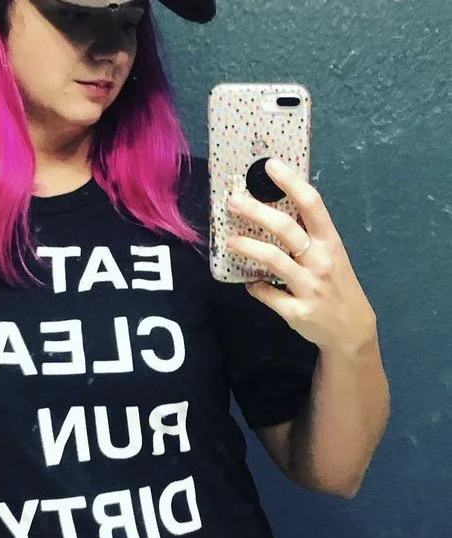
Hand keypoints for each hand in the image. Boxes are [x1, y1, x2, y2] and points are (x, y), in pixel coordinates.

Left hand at [225, 158, 377, 355]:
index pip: (312, 204)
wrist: (351, 328)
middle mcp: (321, 260)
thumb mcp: (330, 254)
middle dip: (257, 212)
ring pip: (274, 260)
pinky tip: (249, 282)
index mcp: (330, 241)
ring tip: (230, 241)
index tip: (270, 165)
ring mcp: (309, 286)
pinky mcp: (296, 311)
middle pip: (286, 229)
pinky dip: (255, 287)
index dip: (291, 182)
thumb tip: (272, 208)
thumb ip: (307, 235)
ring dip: (249, 247)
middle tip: (233, 201)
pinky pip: (268, 294)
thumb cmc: (335, 284)